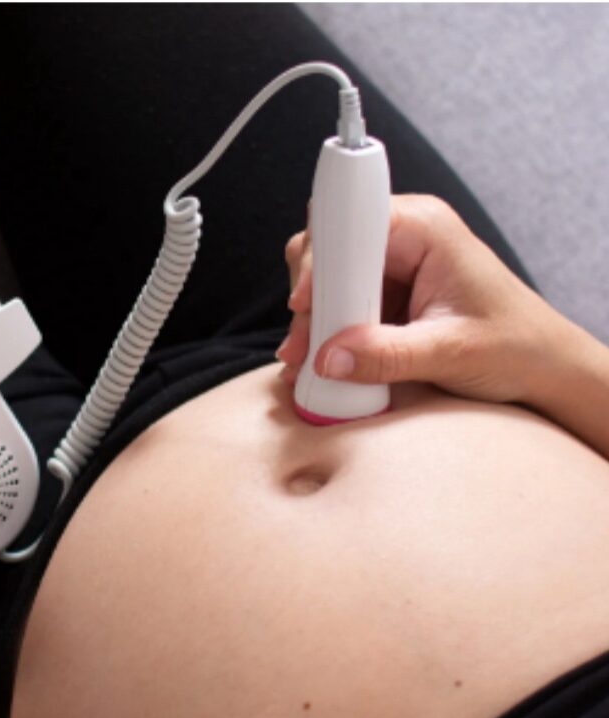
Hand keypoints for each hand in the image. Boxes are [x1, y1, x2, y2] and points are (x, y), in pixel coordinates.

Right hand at [276, 194, 567, 404]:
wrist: (541, 366)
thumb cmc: (514, 346)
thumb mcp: (449, 352)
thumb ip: (385, 355)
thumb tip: (326, 358)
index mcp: (424, 228)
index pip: (350, 221)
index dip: (321, 259)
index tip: (305, 301)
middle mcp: (403, 237)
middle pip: (327, 247)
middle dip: (309, 297)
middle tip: (305, 343)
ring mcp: (390, 265)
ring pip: (325, 278)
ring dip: (312, 320)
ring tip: (307, 360)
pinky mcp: (383, 293)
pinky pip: (338, 303)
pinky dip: (324, 331)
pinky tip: (320, 360)